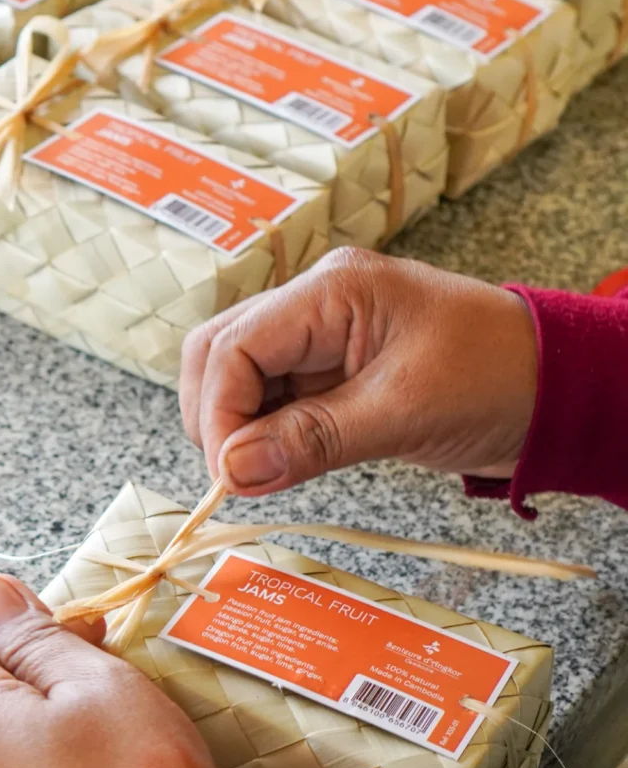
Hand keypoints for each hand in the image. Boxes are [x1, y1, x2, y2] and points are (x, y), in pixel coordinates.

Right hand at [180, 248, 537, 495]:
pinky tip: (279, 462)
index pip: (235, 345)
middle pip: (219, 351)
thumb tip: (233, 471)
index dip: (218, 413)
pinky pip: (272, 399)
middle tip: (233, 476)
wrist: (552, 388)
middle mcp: (314, 304)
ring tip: (261, 474)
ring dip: (237, 428)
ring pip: (238, 378)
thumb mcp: (403, 411)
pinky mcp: (326, 370)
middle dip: (214, 416)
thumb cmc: (498, 376)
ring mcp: (317, 337)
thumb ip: (312, 439)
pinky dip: (264, 435)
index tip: (228, 476)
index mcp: (331, 290)